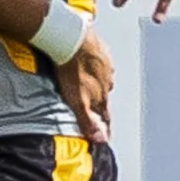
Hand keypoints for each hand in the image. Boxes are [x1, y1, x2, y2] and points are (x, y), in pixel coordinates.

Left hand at [55, 27, 114, 146]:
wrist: (73, 41)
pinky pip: (102, 62)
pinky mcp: (102, 51)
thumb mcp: (77, 101)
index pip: (107, 117)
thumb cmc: (71, 70)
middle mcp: (108, 82)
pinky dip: (96, 66)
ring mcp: (106, 66)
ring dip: (99, 84)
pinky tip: (89, 63)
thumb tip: (100, 140)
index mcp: (101, 96)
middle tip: (93, 106)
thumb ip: (88, 121)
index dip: (106, 128)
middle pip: (105, 98)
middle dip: (100, 104)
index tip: (108, 137)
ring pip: (105, 79)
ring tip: (89, 84)